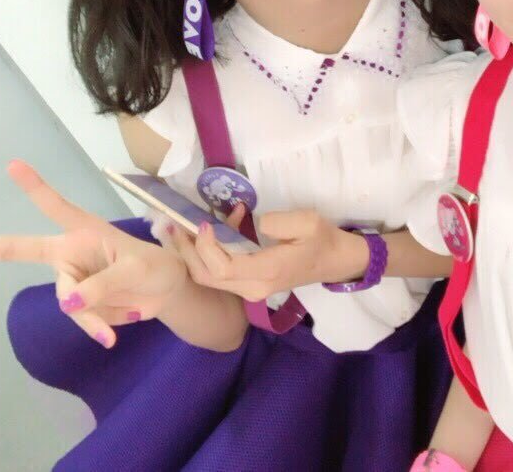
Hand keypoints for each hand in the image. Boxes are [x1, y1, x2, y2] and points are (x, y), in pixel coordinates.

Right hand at [0, 160, 186, 348]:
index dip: (34, 187)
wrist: (167, 293)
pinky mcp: (78, 303)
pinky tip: (112, 336)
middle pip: (18, 251)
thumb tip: (67, 302)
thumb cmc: (154, 268)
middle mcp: (68, 252)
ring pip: (67, 301)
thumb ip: (102, 284)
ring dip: (95, 315)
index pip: (53, 206)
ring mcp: (71, 278)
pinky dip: (99, 327)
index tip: (13, 165)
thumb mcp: (136, 271)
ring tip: (129, 312)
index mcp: (82, 231)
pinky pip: (81, 318)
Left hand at [175, 207, 367, 301]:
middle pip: (205, 276)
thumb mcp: (307, 222)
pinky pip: (218, 273)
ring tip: (185, 226)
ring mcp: (249, 289)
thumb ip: (278, 222)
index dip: (204, 246)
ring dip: (192, 252)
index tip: (205, 222)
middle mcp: (252, 287)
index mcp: (266, 273)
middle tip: (176, 224)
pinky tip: (215, 229)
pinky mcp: (249, 284)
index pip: (220, 268)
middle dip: (186, 251)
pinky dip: (207, 253)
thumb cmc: (322, 240)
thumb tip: (252, 223)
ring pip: (207, 277)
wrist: (336, 261)